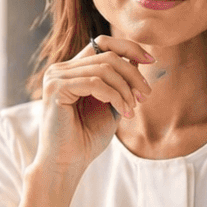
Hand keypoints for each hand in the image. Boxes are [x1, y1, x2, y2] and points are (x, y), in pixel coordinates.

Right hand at [34, 35, 155, 176]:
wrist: (66, 164)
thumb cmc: (86, 138)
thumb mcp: (111, 105)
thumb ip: (119, 83)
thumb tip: (136, 59)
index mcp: (71, 70)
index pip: (101, 43)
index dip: (128, 47)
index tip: (150, 61)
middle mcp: (60, 69)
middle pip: (107, 55)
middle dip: (132, 75)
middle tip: (145, 96)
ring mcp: (55, 77)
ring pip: (104, 68)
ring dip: (125, 89)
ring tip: (132, 109)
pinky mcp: (56, 88)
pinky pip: (95, 83)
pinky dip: (115, 96)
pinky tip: (123, 112)